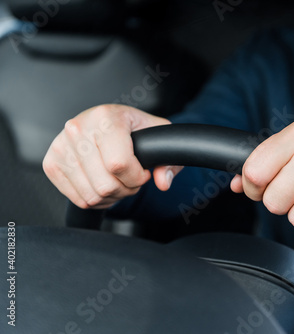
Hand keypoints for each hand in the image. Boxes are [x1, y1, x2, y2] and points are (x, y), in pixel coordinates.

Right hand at [43, 104, 182, 208]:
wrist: (108, 123)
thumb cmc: (133, 129)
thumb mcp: (159, 136)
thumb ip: (169, 160)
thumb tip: (162, 182)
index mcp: (105, 117)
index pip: (119, 164)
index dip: (137, 177)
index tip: (143, 172)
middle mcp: (77, 129)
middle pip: (105, 185)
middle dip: (126, 189)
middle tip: (131, 178)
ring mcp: (60, 146)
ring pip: (91, 196)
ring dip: (111, 197)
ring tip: (118, 181)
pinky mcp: (51, 163)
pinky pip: (77, 199)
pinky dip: (96, 200)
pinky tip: (103, 184)